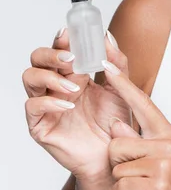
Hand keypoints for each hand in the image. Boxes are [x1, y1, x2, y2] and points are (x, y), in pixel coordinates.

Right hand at [23, 28, 131, 183]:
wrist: (113, 157)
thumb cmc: (114, 124)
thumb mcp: (121, 89)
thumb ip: (117, 62)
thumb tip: (107, 36)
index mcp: (73, 73)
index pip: (59, 48)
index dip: (62, 39)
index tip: (71, 32)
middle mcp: (56, 86)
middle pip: (38, 58)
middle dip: (51, 53)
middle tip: (70, 57)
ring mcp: (46, 104)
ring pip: (30, 77)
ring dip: (50, 76)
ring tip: (74, 86)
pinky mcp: (40, 124)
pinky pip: (32, 106)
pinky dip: (49, 102)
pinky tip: (68, 106)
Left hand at [103, 59, 170, 189]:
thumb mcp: (161, 162)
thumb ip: (139, 142)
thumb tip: (116, 124)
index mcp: (169, 134)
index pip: (142, 103)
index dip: (123, 84)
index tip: (107, 64)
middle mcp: (168, 144)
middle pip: (117, 142)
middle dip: (117, 163)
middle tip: (135, 177)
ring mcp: (164, 165)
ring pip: (116, 165)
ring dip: (121, 182)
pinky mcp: (157, 186)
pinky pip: (120, 184)